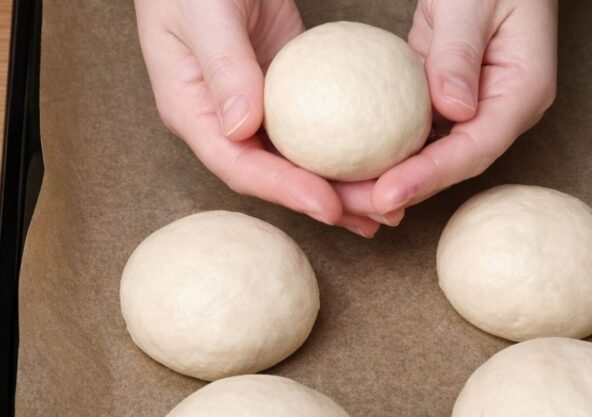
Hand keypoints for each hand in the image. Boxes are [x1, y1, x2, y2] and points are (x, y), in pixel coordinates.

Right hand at [134, 0, 381, 236]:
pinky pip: (321, 131)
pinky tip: (384, 163)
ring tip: (390, 209)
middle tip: (378, 215)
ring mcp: (258, 111)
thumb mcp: (204, 12)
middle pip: (278, 178)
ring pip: (303, 162)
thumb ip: (223, 66)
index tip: (328, 205)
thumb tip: (240, 128)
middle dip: (328, 202)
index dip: (284, 192)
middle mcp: (226, 123)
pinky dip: (350, 149)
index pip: (240, 167)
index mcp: (194, 111)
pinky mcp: (287, 94)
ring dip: (346, 187)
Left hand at [336, 0, 557, 217]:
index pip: (476, 147)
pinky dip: (386, 141)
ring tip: (344, 191)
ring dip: (390, 172)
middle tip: (354, 204)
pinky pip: (417, 125)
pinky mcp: (448, 91)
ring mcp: (476, 101)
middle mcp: (502, 107)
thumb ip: (460, 53)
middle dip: (404, 188)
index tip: (387, 194)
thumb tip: (453, 111)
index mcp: (523, 91)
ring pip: (432, 150)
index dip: (431, 176)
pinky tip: (350, 156)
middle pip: (453, 163)